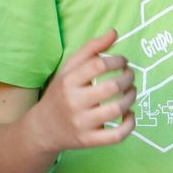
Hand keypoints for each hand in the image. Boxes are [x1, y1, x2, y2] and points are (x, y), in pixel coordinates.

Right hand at [28, 30, 135, 152]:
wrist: (42, 129)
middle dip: (128, 78)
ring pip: (117, 110)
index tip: (123, 62)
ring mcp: (82, 123)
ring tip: (131, 92)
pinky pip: (117, 135)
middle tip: (130, 76)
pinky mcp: (89, 141)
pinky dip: (130, 124)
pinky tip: (129, 115)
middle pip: (112, 87)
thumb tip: (115, 32)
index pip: (98, 65)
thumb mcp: (68, 69)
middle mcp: (73, 102)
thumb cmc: (60, 94)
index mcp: (68, 82)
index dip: (117, 60)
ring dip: (131, 98)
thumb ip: (90, 49)